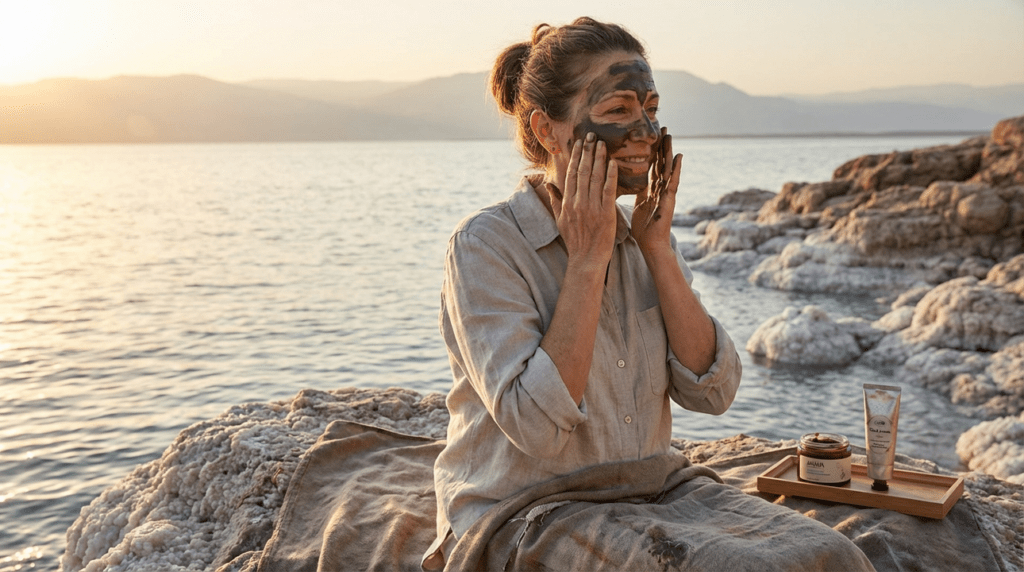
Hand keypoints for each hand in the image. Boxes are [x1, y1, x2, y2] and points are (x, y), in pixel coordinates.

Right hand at [548, 132, 618, 271]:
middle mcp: (578, 202)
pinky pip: (608, 191)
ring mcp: (592, 208)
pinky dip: (611, 176)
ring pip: (595, 177)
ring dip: (599, 158)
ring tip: (602, 143)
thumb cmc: (574, 241)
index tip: (580, 143)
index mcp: (567, 202)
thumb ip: (554, 200)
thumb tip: (548, 184)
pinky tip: (613, 163)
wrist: (586, 259)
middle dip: (588, 151)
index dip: (576, 156)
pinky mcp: (605, 214)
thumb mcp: (560, 220)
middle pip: (583, 171)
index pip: (571, 174)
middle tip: (592, 135)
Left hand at [632, 126, 681, 253]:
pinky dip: (677, 169)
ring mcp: (667, 193)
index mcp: (651, 189)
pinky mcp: (670, 200)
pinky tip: (679, 156)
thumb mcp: (637, 204)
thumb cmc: (643, 228)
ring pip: (668, 168)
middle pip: (661, 162)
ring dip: (669, 151)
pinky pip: (673, 182)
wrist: (651, 245)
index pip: (651, 165)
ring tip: (669, 135)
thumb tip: (628, 180)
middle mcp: (660, 188)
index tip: (650, 135)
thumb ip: (636, 191)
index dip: (651, 150)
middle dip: (661, 145)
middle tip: (662, 127)